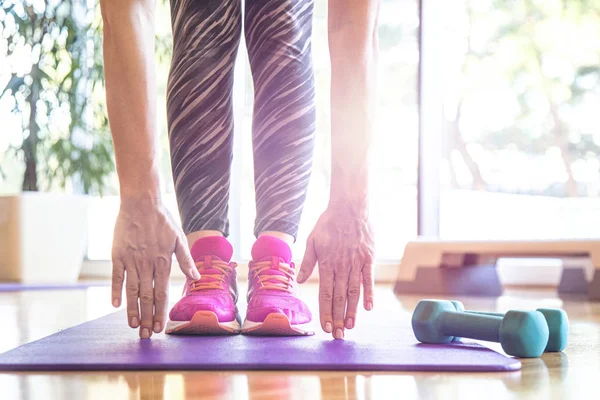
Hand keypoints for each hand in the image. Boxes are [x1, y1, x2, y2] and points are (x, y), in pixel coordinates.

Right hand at [111, 197, 199, 337]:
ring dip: (133, 310)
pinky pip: (116, 276)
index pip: (162, 293)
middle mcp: (147, 264)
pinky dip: (115, 291)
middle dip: (147, 318)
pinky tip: (115, 305)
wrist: (141, 202)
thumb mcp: (179, 238)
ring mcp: (131, 260)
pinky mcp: (118, 255)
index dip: (161, 312)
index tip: (160, 327)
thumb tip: (197, 278)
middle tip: (146, 335)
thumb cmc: (162, 220)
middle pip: (147, 297)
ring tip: (134, 326)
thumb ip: (186, 260)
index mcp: (163, 262)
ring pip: (132, 291)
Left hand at [297, 204, 374, 339]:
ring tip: (350, 327)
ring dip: (351, 311)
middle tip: (337, 335)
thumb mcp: (313, 240)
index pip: (325, 293)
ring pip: (353, 291)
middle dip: (337, 318)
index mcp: (327, 263)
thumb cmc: (329, 223)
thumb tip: (300, 280)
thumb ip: (307, 262)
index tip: (324, 327)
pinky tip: (368, 308)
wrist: (350, 207)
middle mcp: (342, 266)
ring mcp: (356, 263)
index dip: (325, 311)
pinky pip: (368, 279)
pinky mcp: (369, 258)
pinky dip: (369, 294)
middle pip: (339, 297)